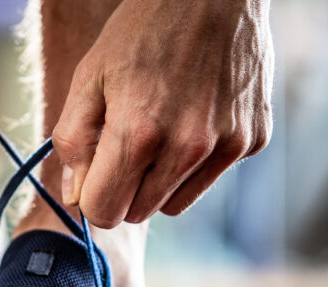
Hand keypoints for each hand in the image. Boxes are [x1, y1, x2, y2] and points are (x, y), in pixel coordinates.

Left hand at [52, 0, 273, 227]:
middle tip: (125, 144)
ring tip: (158, 130)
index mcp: (139, 134)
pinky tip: (192, 116)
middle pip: (139, 212)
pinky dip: (195, 161)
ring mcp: (227, 146)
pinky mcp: (253, 140)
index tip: (94, 173)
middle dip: (123, 189)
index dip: (92, 196)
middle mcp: (188, 148)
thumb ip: (74, 142)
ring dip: (158, 182)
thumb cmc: (142, 32)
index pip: (105, 212)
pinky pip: (210, 178)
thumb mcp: (89, 78)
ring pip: (174, 204)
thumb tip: (75, 197)